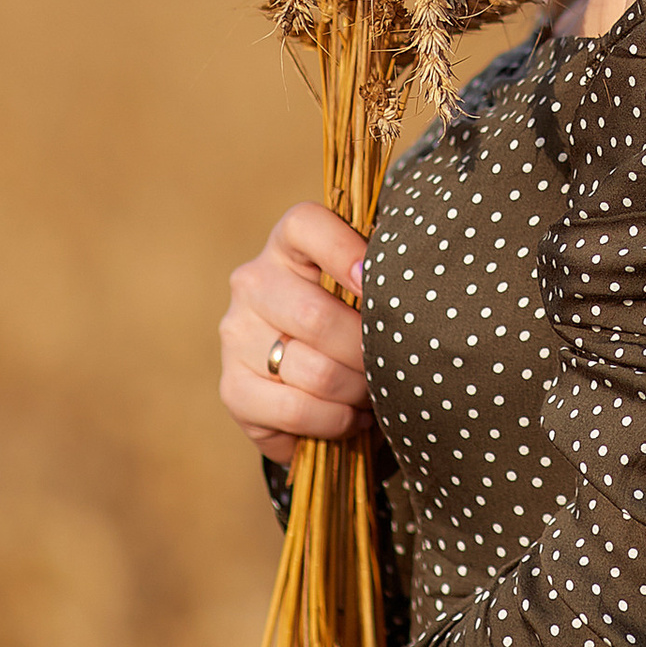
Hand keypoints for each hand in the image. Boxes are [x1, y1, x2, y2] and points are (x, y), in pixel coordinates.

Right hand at [220, 199, 367, 458]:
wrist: (307, 376)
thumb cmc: (350, 317)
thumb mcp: (363, 286)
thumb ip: (382, 277)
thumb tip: (412, 292)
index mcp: (288, 242)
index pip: (306, 225)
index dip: (345, 250)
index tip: (374, 282)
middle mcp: (253, 282)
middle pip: (316, 317)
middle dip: (367, 351)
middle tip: (392, 365)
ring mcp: (236, 335)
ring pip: (314, 371)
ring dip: (358, 390)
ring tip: (375, 393)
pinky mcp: (232, 388)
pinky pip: (296, 411)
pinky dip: (336, 421)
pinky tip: (352, 417)